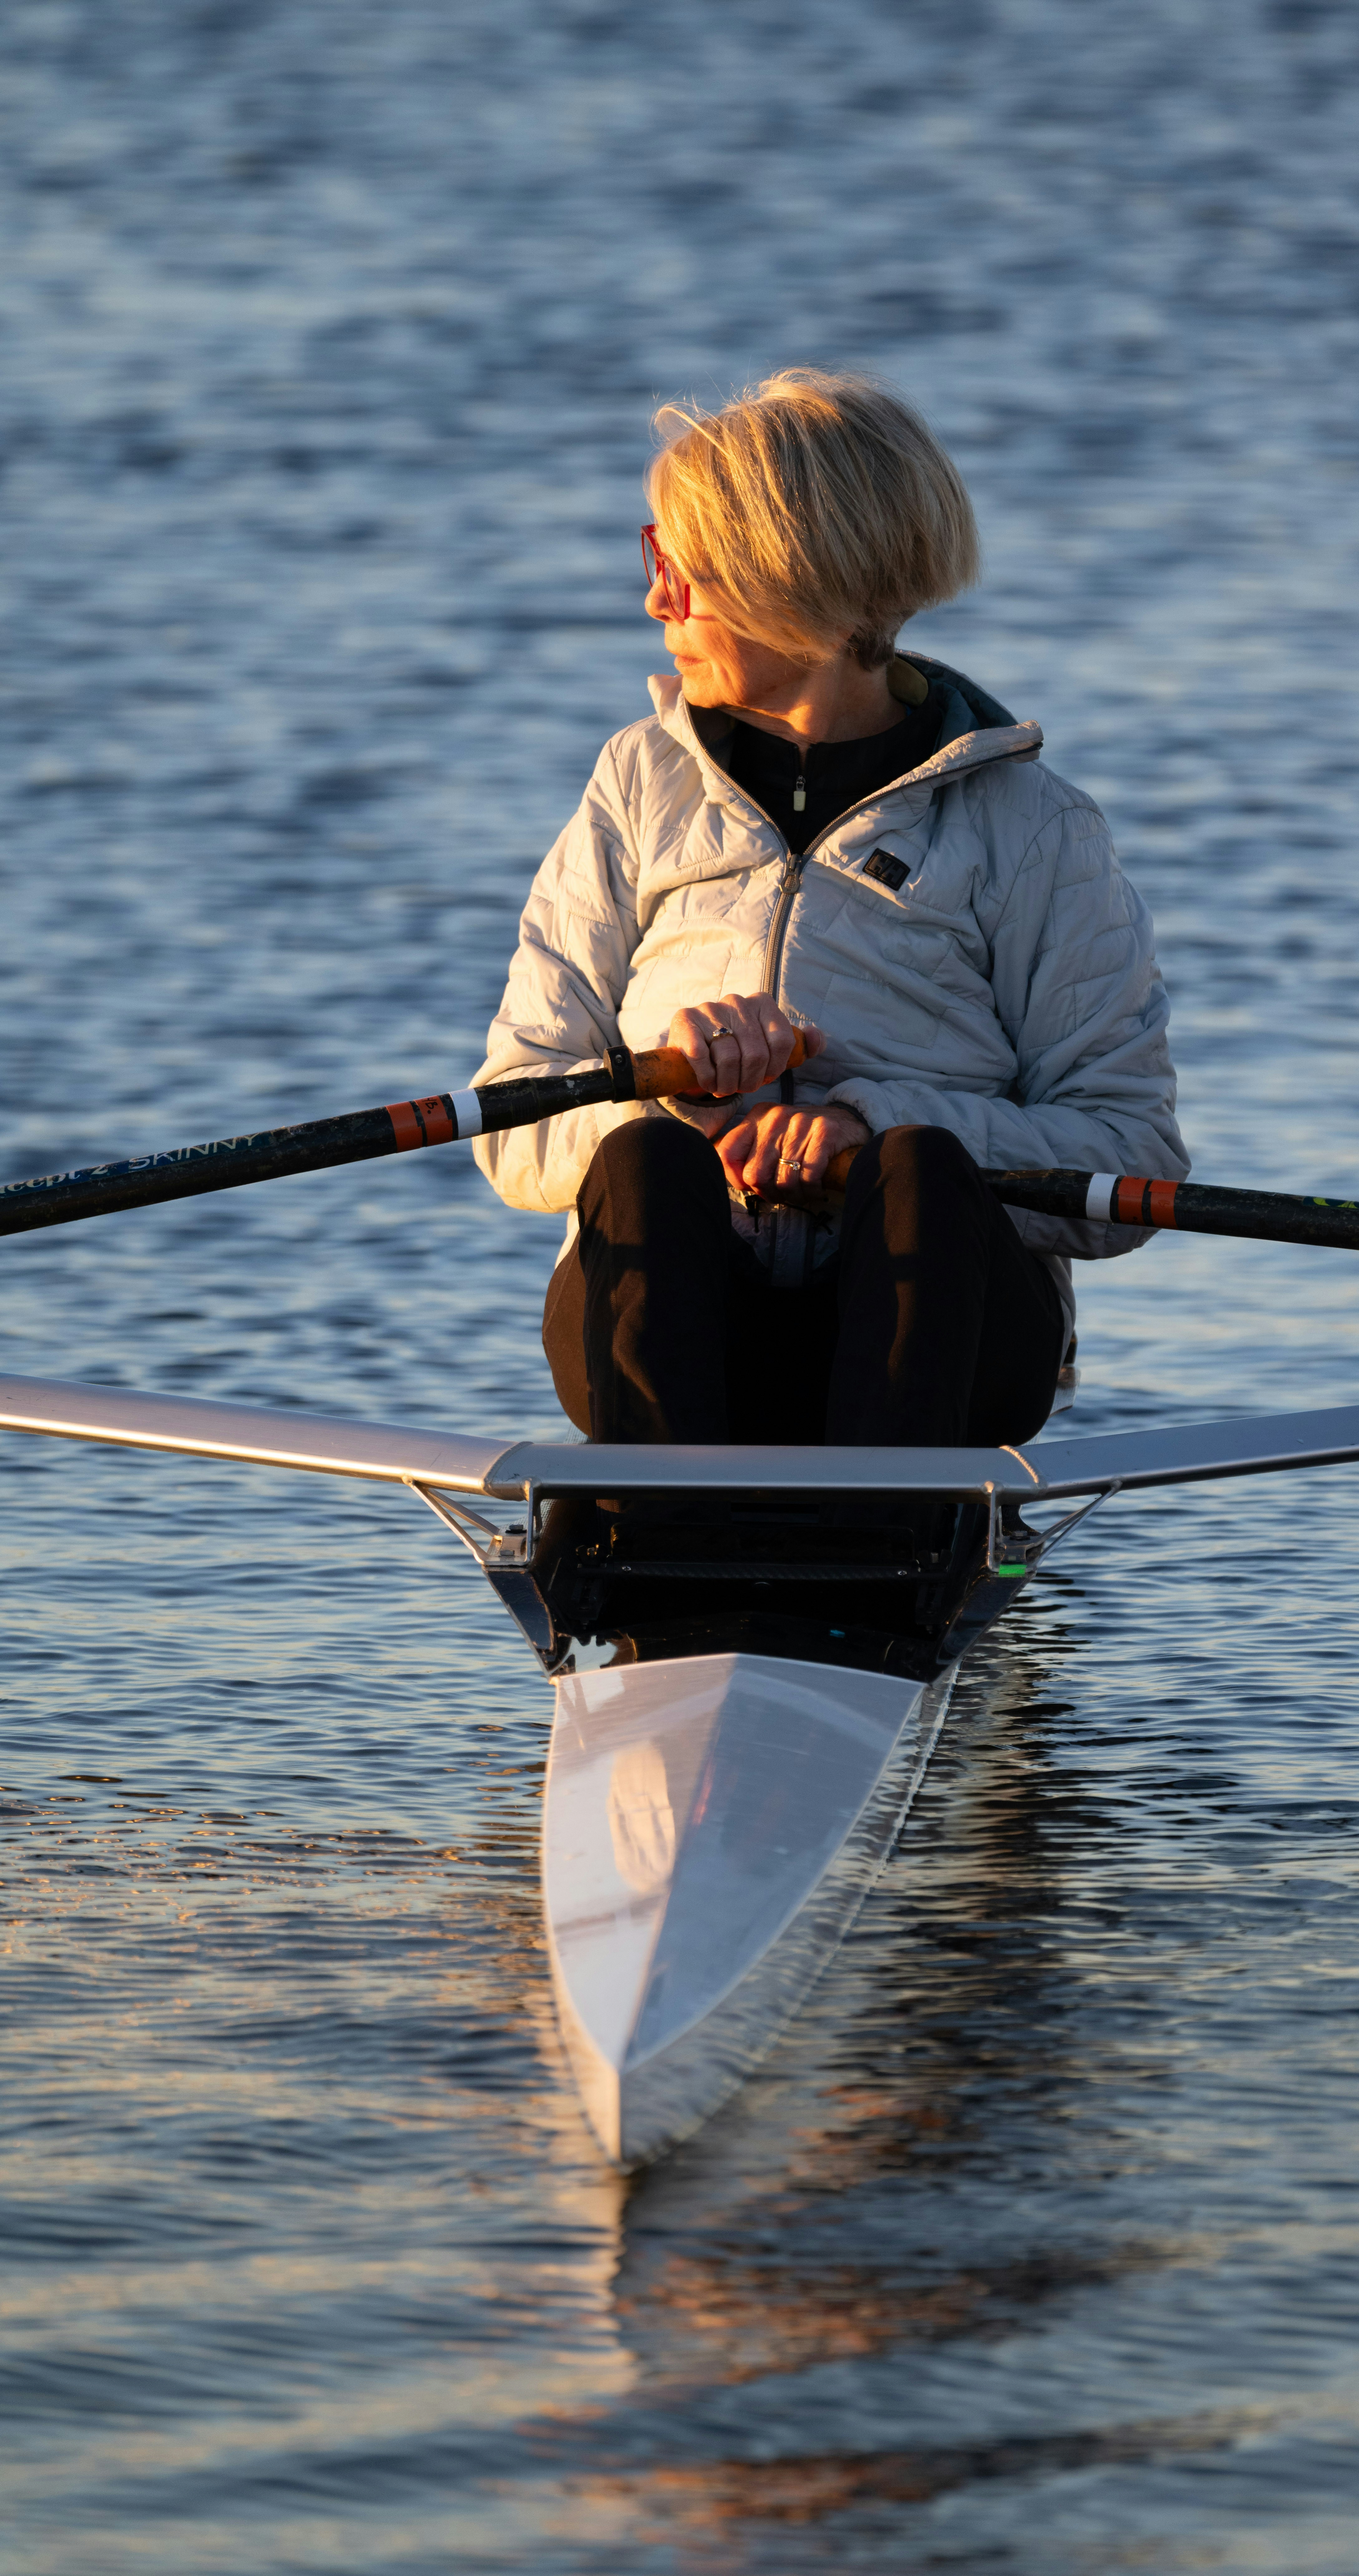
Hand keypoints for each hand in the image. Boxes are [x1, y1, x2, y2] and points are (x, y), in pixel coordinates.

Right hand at [666, 994, 823, 1099]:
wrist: (694, 1050)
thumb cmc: (739, 1051)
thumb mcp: (770, 1048)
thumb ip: (799, 1044)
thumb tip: (816, 1037)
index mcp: (762, 1003)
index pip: (782, 1041)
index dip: (775, 1069)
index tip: (764, 1077)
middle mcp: (737, 1001)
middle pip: (756, 1054)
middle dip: (750, 1081)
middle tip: (741, 1087)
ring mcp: (709, 1008)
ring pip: (729, 1058)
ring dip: (727, 1084)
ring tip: (724, 1087)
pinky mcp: (685, 1020)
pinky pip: (701, 1057)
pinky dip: (707, 1078)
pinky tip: (708, 1081)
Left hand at [715, 1100, 870, 1201]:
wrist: (847, 1122)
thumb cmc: (803, 1138)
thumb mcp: (771, 1136)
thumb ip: (748, 1152)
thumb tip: (727, 1176)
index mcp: (757, 1117)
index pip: (727, 1153)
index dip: (735, 1179)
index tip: (751, 1185)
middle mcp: (775, 1117)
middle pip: (755, 1174)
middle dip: (768, 1193)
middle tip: (781, 1195)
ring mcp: (800, 1123)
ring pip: (783, 1181)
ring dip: (793, 1196)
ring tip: (800, 1193)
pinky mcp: (824, 1132)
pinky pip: (808, 1177)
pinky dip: (812, 1191)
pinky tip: (816, 1188)